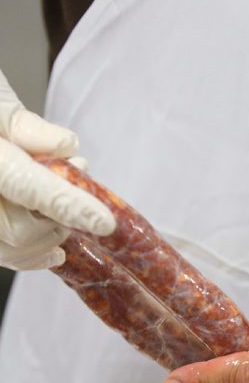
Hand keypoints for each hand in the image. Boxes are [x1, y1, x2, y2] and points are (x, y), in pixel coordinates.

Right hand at [0, 70, 114, 269]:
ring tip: (60, 201)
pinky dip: (34, 255)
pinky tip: (54, 248)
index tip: (104, 222)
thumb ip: (22, 125)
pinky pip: (5, 257)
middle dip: (58, 214)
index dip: (67, 205)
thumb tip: (65, 147)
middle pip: (19, 228)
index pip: (25, 186)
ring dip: (49, 233)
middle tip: (77, 172)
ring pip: (12, 250)